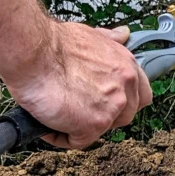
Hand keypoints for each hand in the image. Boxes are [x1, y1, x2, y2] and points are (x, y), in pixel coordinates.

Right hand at [1, 22, 152, 148]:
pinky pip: (78, 141)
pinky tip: (48, 121)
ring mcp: (112, 107)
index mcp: (126, 65)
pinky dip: (60, 135)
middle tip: (77, 106)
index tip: (105, 102)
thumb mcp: (91, 34)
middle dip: (102, 115)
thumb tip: (123, 35)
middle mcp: (126, 86)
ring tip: (59, 112)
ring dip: (81, 126)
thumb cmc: (54, 44)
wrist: (33, 54)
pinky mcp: (94, 124)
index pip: (141, 94)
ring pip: (102, 130)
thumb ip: (110, 40)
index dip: (123, 101)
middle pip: (124, 116)